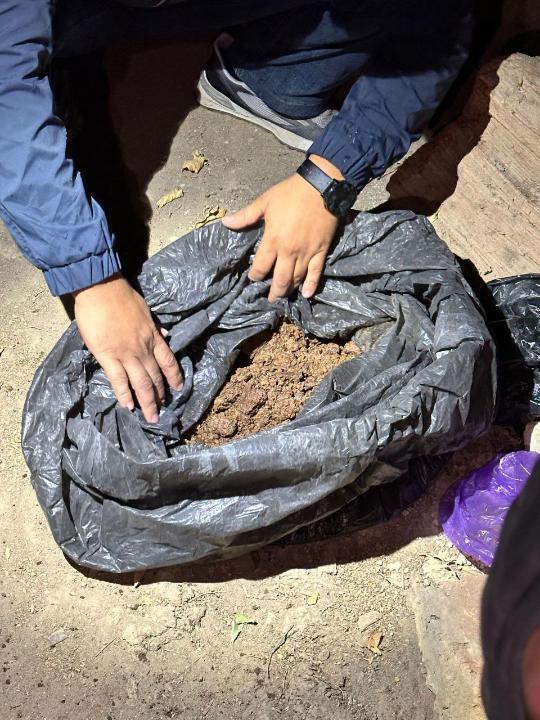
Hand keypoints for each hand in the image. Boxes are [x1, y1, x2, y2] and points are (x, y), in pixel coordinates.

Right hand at [74, 275, 182, 422]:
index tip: (179, 388)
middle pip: (156, 377)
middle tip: (163, 410)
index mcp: (153, 337)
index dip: (174, 377)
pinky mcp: (107, 356)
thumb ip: (154, 326)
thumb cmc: (122, 297)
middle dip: (160, 395)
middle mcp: (143, 349)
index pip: (168, 361)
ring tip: (151, 417)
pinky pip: (118, 380)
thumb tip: (165, 334)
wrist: (102, 290)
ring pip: (141, 383)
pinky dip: (124, 394)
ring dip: (147, 402)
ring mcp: (126, 354)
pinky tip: (128, 406)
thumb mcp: (146, 311)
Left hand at [222, 155, 341, 301]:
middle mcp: (289, 251)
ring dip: (288, 290)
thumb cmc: (291, 193)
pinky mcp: (321, 251)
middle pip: (279, 280)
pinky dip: (311, 285)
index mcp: (273, 240)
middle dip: (273, 292)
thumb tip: (225, 222)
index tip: (253, 278)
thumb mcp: (265, 202)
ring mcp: (306, 253)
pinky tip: (306, 294)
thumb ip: (245, 216)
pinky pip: (316, 273)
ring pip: (296, 279)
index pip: (261, 266)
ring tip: (283, 296)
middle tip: (269, 298)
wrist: (322, 187)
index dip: (255, 276)